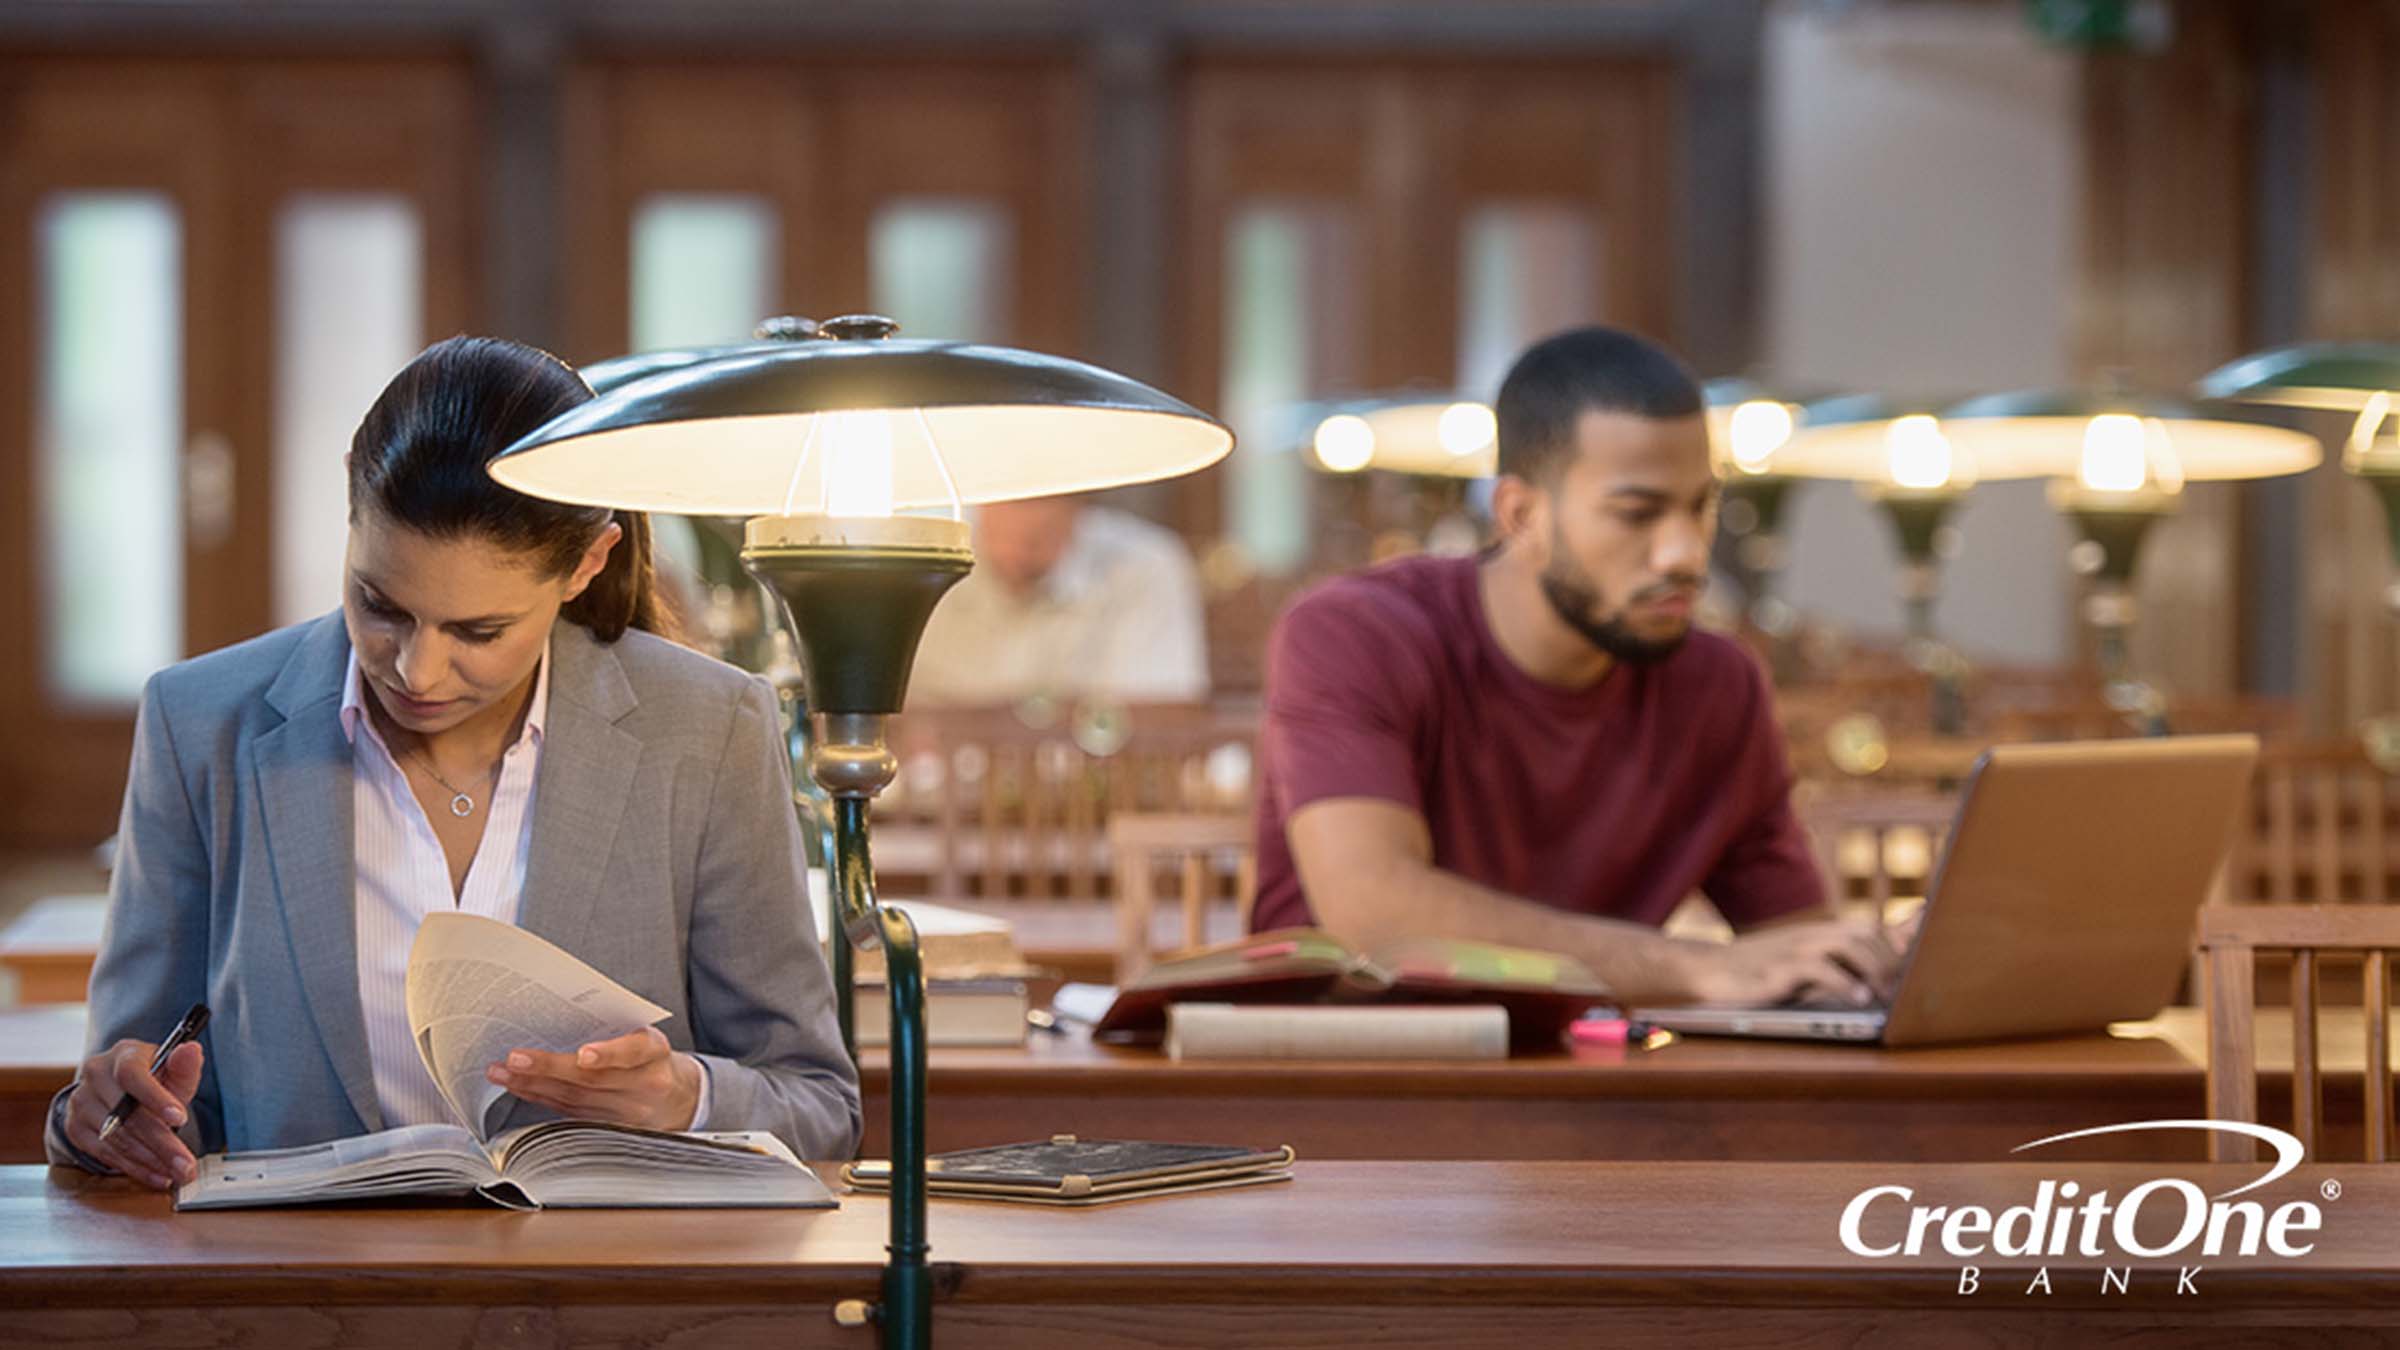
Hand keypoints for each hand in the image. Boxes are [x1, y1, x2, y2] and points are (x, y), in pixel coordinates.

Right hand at [62, 1038, 204, 1189]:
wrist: (120, 1090)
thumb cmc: (153, 1079)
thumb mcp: (173, 1071)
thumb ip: (185, 1066)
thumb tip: (192, 1050)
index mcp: (123, 1054)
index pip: (132, 1074)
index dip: (155, 1098)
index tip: (180, 1118)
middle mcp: (96, 1075)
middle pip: (126, 1114)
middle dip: (161, 1143)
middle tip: (186, 1164)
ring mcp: (81, 1102)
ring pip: (116, 1138)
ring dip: (150, 1160)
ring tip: (177, 1172)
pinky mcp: (75, 1128)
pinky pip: (105, 1154)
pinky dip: (134, 1168)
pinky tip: (157, 1175)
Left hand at [486, 1026, 700, 1129]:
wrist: (679, 1098)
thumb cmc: (653, 1057)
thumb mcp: (647, 1036)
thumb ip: (615, 1029)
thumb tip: (558, 1014)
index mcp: (656, 1053)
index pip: (634, 1052)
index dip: (609, 1054)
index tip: (584, 1054)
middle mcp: (644, 1085)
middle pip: (593, 1080)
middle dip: (549, 1068)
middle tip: (515, 1058)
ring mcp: (626, 1112)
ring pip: (574, 1098)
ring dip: (532, 1084)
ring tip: (502, 1071)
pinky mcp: (608, 1127)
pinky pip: (568, 1112)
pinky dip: (539, 1097)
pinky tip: (518, 1085)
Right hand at [1680, 916, 1905, 1007]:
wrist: (1709, 970)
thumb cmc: (1760, 972)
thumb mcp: (1801, 966)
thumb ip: (1837, 967)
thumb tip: (1878, 977)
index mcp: (1822, 935)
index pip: (1874, 929)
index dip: (1907, 935)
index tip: (1935, 943)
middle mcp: (1814, 935)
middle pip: (1869, 934)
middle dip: (1893, 960)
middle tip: (1905, 991)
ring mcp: (1797, 948)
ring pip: (1850, 944)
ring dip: (1874, 968)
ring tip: (1886, 995)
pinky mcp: (1781, 968)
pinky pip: (1820, 968)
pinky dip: (1844, 982)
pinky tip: (1859, 999)